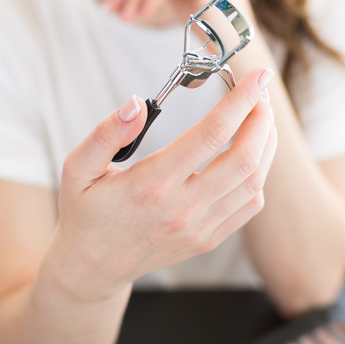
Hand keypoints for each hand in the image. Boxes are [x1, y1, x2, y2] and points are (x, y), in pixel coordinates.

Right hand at [45, 68, 275, 300]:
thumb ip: (106, 133)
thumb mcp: (78, 167)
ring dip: (266, 145)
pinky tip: (252, 155)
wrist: (92, 267)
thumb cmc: (86, 211)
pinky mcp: (208, 239)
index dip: (241, 100)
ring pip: (254, 183)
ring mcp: (199, 228)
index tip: (258, 76)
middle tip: (261, 94)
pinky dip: (259, 175)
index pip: (211, 134)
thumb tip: (137, 104)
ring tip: (262, 118)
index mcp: (152, 184)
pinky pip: (249, 206)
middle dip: (262, 119)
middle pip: (244, 159)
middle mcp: (182, 208)